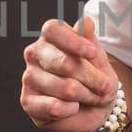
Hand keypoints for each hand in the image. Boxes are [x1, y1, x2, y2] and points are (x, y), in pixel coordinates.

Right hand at [20, 16, 120, 131]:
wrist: (95, 108)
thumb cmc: (95, 78)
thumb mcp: (98, 59)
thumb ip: (90, 40)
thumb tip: (85, 21)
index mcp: (50, 37)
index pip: (53, 30)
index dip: (73, 41)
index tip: (92, 53)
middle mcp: (34, 54)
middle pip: (64, 62)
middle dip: (91, 78)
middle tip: (104, 86)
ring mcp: (29, 77)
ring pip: (64, 87)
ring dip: (86, 95)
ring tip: (92, 97)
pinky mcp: (27, 102)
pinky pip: (54, 107)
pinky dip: (72, 109)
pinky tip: (73, 107)